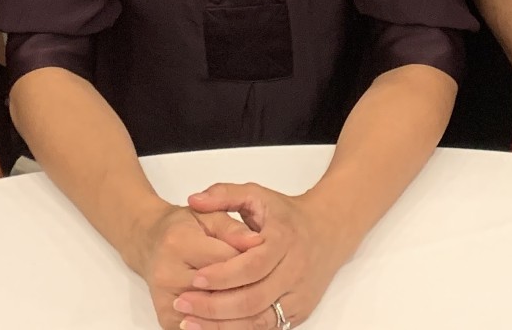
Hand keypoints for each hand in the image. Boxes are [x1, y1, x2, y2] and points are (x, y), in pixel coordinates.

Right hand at [125, 204, 262, 329]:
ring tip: (262, 305)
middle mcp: (168, 273)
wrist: (151, 243)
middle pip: (220, 291)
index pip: (226, 259)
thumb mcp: (209, 216)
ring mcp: (166, 300)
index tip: (271, 261)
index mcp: (179, 242)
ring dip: (239, 314)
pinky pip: (200, 329)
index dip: (251, 261)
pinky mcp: (166, 319)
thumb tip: (257, 242)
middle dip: (248, 289)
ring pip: (212, 315)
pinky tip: (240, 318)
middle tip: (271, 287)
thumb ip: (234, 228)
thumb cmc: (184, 227)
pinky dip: (222, 326)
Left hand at [170, 181, 347, 328]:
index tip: (195, 278)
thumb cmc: (287, 216)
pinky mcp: (299, 312)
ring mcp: (299, 295)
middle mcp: (295, 270)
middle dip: (215, 306)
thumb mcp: (257, 195)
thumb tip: (194, 200)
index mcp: (284, 240)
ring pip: (259, 320)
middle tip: (183, 303)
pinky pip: (268, 329)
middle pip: (254, 299)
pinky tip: (215, 328)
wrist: (328, 231)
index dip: (222, 275)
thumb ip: (224, 195)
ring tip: (190, 322)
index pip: (252, 265)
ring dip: (223, 325)